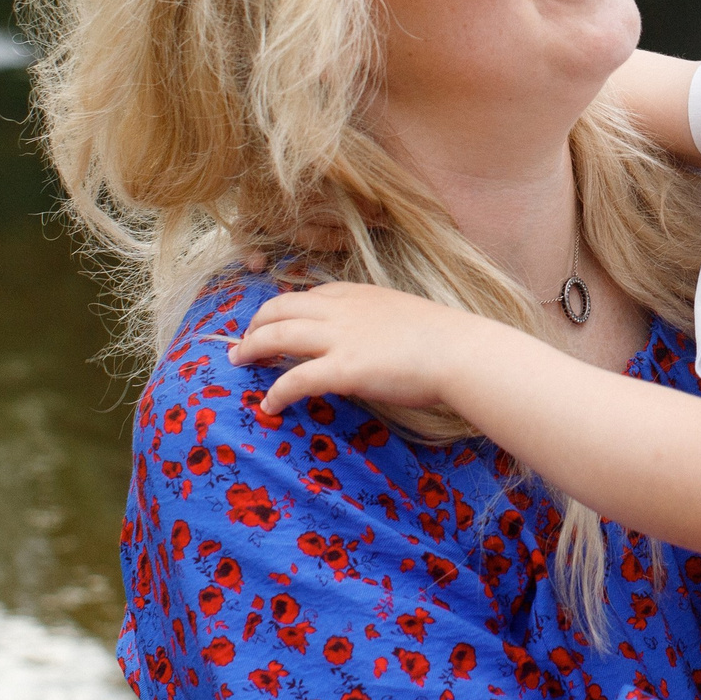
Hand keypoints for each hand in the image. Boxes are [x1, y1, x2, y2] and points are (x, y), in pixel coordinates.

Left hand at [230, 282, 511, 415]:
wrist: (459, 352)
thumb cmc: (443, 338)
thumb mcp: (401, 314)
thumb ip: (374, 322)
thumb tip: (365, 340)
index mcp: (355, 294)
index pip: (305, 296)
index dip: (281, 311)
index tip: (271, 325)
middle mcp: (340, 310)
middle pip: (279, 309)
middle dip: (254, 325)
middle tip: (243, 344)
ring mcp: (339, 338)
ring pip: (276, 336)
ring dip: (251, 349)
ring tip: (240, 363)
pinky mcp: (343, 370)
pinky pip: (295, 380)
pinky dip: (276, 392)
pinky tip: (268, 405)